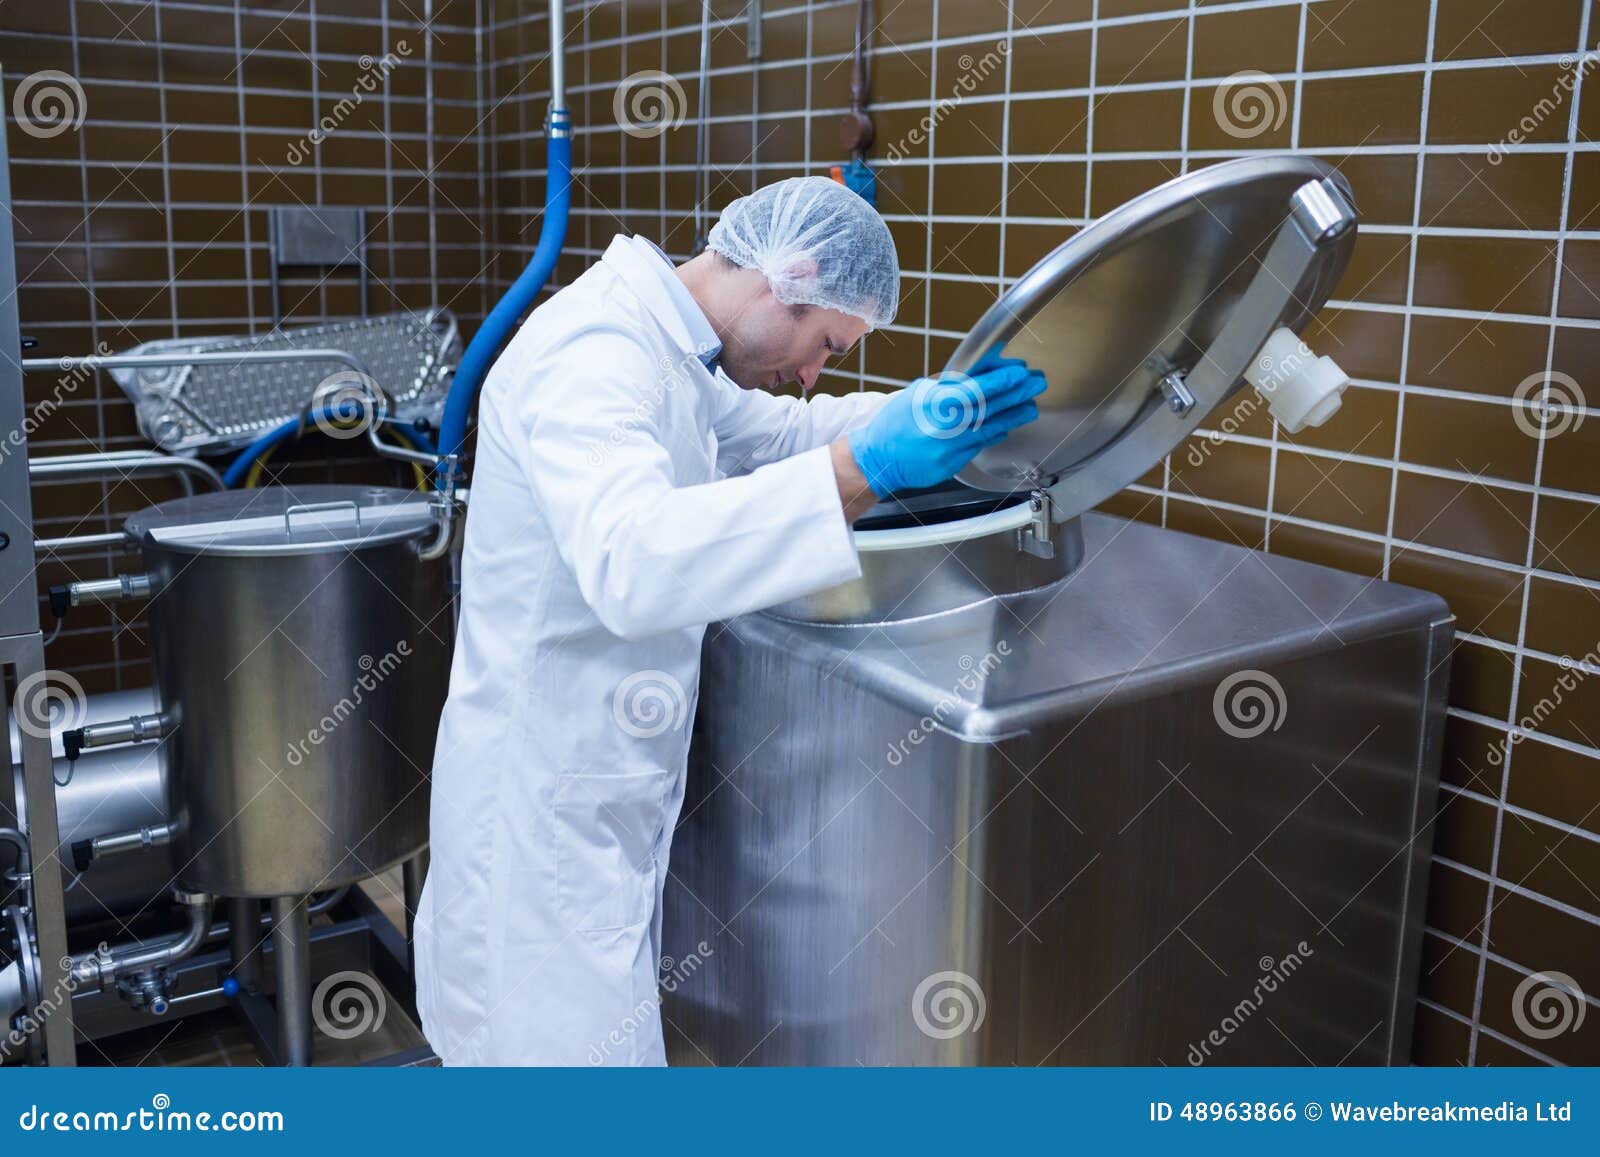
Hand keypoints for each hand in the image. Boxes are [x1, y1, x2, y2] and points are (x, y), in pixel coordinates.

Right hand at [845, 359, 1045, 498]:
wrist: (877, 459)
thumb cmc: (894, 424)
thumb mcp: (917, 394)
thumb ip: (947, 386)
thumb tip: (977, 375)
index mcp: (933, 405)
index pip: (976, 389)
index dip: (1002, 380)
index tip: (1020, 372)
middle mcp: (944, 428)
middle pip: (989, 408)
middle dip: (1016, 394)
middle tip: (1036, 384)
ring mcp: (949, 449)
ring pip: (990, 429)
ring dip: (1013, 416)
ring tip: (1030, 406)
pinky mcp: (951, 465)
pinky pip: (978, 446)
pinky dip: (994, 434)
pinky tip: (1005, 427)